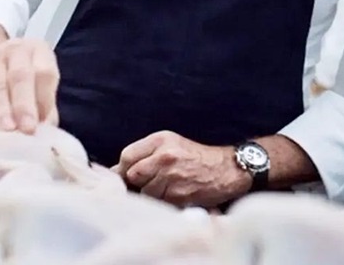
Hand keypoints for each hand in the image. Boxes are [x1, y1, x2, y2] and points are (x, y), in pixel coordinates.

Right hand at [0, 17, 58, 133]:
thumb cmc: (20, 76)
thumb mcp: (37, 82)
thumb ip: (44, 105)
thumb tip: (46, 132)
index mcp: (39, 51)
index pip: (45, 73)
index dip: (45, 99)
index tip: (43, 123)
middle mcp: (16, 50)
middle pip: (20, 77)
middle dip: (24, 105)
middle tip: (27, 128)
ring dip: (2, 110)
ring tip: (6, 130)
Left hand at [116, 131, 250, 207]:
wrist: (228, 169)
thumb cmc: (197, 158)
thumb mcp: (172, 145)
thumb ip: (145, 154)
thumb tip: (115, 172)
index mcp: (161, 140)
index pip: (127, 156)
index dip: (126, 169)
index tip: (132, 175)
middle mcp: (165, 156)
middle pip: (133, 175)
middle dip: (139, 182)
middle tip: (154, 181)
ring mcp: (171, 176)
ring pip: (145, 192)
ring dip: (153, 194)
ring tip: (170, 187)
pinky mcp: (178, 194)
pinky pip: (159, 202)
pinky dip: (165, 202)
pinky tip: (178, 194)